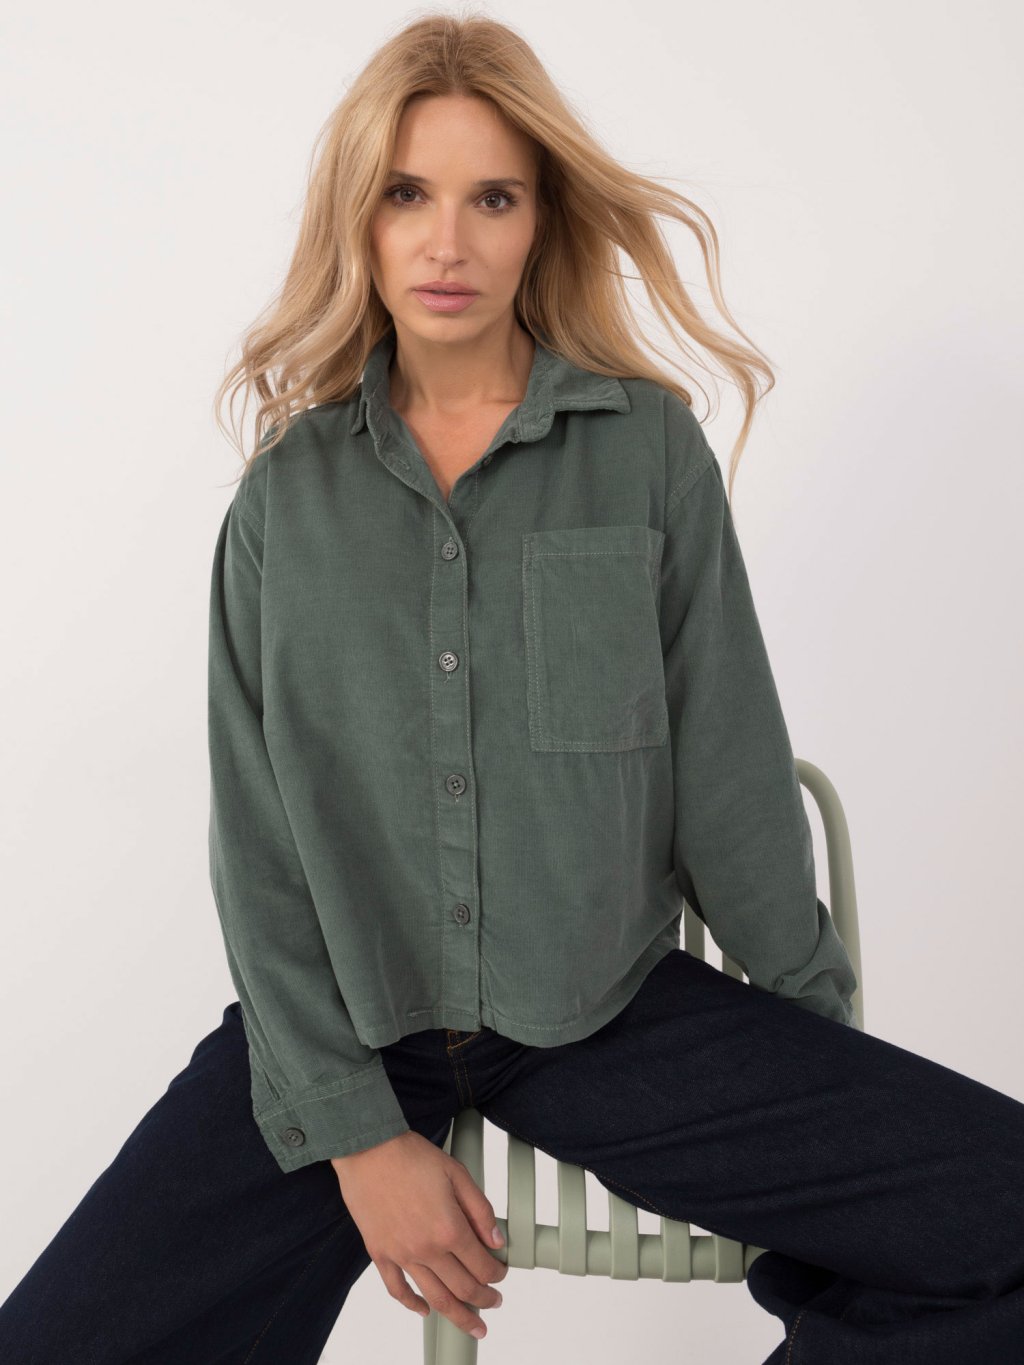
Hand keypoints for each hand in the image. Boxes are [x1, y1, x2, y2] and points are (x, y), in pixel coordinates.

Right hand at [332, 1129, 507, 1339]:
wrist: (368, 1149)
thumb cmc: (410, 1156)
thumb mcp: (457, 1174)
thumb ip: (480, 1209)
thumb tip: (496, 1240)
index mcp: (449, 1228)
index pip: (482, 1265)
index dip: (497, 1274)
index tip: (502, 1274)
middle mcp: (426, 1249)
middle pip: (462, 1288)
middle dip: (484, 1299)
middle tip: (494, 1303)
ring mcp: (401, 1255)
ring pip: (434, 1297)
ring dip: (457, 1315)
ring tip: (472, 1325)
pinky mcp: (379, 1254)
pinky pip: (397, 1289)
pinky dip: (412, 1304)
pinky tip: (424, 1310)